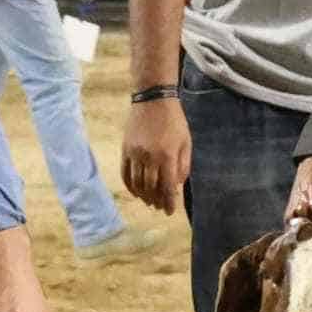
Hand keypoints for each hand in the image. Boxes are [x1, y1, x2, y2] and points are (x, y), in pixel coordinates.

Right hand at [118, 90, 188, 214]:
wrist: (153, 99)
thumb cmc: (174, 121)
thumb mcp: (186, 142)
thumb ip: (183, 165)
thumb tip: (176, 185)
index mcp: (168, 155)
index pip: (168, 186)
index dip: (169, 202)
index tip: (170, 211)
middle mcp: (150, 157)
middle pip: (151, 188)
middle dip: (156, 201)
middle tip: (159, 207)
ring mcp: (135, 154)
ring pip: (137, 183)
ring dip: (143, 196)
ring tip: (148, 201)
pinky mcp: (125, 150)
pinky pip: (125, 173)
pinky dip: (130, 186)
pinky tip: (135, 192)